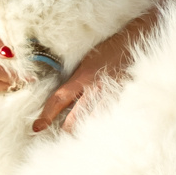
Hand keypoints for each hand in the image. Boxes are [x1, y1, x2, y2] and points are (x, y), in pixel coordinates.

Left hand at [32, 17, 148, 134]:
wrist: (138, 40)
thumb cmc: (111, 49)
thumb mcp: (88, 60)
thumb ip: (76, 79)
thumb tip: (61, 97)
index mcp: (83, 75)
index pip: (59, 99)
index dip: (46, 115)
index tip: (37, 127)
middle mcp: (96, 87)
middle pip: (74, 119)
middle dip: (66, 129)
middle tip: (61, 133)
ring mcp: (112, 94)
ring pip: (92, 123)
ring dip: (84, 129)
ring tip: (80, 134)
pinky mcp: (126, 98)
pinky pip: (111, 118)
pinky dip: (103, 124)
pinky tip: (101, 128)